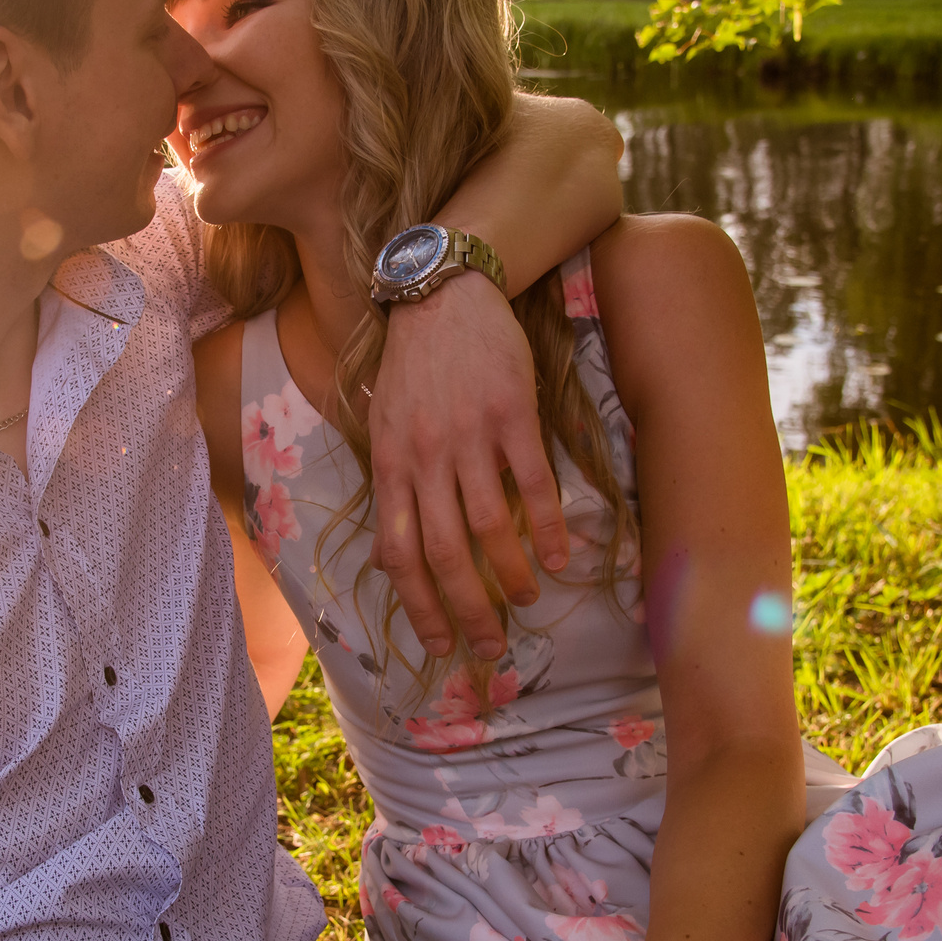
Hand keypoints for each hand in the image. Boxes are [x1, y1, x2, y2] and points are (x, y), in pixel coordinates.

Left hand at [368, 272, 570, 660]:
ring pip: (488, 526)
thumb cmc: (413, 366)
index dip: (418, 606)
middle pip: (444, 553)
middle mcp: (425, 458)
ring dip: (510, 574)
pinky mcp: (511, 415)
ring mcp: (469, 437)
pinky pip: (532, 483)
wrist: (443, 294)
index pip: (398, 554)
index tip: (439, 643)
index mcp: (390, 466)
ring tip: (526, 600)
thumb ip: (392, 487)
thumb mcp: (382, 427)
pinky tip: (559, 556)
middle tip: (489, 646)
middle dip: (467, 609)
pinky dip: (546, 526)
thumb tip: (391, 556)